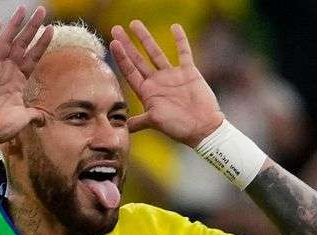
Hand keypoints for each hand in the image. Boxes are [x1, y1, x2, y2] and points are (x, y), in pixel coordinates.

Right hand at [0, 5, 52, 145]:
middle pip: (21, 44)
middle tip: (42, 10)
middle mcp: (7, 71)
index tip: (52, 29)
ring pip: (6, 42)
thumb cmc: (2, 128)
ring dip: (15, 26)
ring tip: (23, 9)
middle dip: (31, 27)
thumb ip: (35, 115)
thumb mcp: (24, 119)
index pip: (32, 57)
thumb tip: (45, 118)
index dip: (41, 43)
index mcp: (18, 81)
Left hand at [110, 21, 223, 147]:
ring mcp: (172, 76)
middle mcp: (157, 82)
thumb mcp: (155, 122)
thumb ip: (138, 121)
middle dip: (127, 44)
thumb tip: (121, 127)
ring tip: (135, 23)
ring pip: (156, 53)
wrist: (203, 128)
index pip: (130, 72)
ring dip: (146, 38)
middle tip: (116, 29)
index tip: (112, 43)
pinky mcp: (188, 72)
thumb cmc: (179, 127)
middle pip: (138, 59)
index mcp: (147, 93)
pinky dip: (180, 40)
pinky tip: (175, 27)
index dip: (121, 58)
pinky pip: (184, 53)